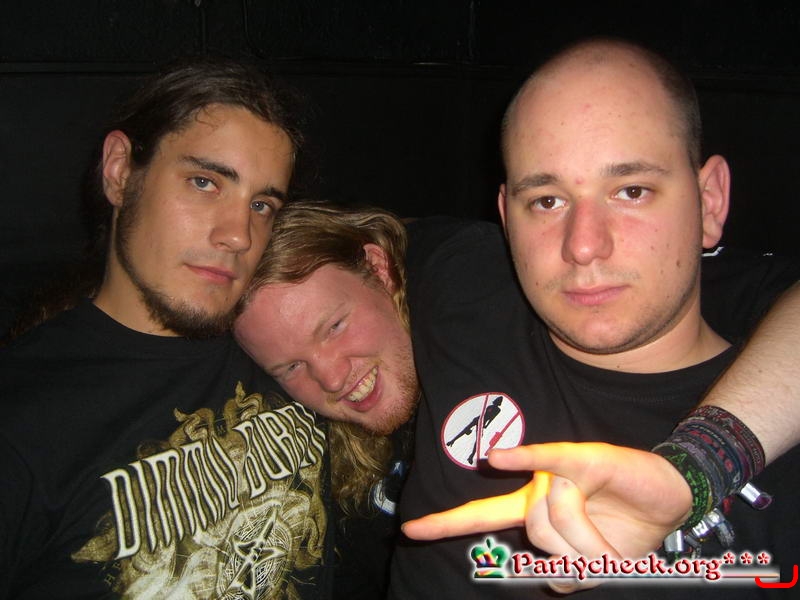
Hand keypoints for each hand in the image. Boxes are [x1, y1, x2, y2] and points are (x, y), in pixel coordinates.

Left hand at [402, 442, 692, 591]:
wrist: (669, 499)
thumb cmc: (624, 527)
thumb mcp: (590, 562)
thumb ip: (561, 570)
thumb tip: (547, 577)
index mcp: (532, 508)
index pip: (481, 516)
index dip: (445, 524)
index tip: (409, 530)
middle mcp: (537, 488)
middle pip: (534, 532)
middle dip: (574, 554)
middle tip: (606, 555)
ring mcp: (558, 472)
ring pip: (554, 519)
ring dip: (590, 543)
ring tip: (614, 538)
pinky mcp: (584, 459)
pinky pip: (550, 461)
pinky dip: (526, 459)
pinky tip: (497, 458)